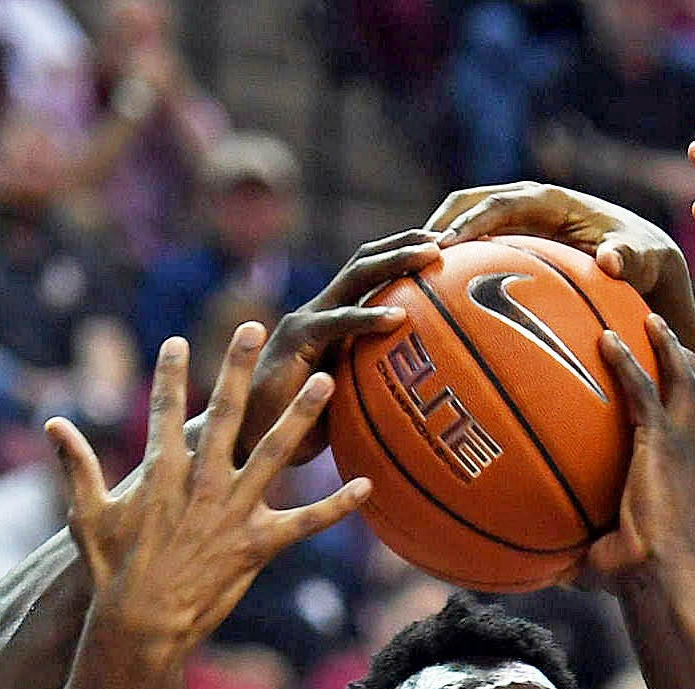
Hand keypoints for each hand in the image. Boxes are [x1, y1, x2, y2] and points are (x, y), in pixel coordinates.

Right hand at [55, 327, 369, 657]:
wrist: (141, 623)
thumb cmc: (112, 572)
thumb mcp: (88, 516)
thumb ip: (76, 466)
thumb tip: (52, 424)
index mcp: (161, 473)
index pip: (165, 413)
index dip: (171, 375)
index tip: (178, 341)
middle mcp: (202, 483)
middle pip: (226, 414)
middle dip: (238, 368)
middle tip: (254, 328)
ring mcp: (233, 512)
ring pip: (274, 454)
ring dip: (301, 416)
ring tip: (325, 381)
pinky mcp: (258, 545)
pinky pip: (306, 523)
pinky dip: (337, 506)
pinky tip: (366, 484)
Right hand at [240, 230, 442, 463]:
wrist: (247, 445)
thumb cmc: (300, 431)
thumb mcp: (348, 401)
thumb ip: (376, 383)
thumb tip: (429, 389)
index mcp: (331, 320)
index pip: (370, 274)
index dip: (403, 256)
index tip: (446, 249)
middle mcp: (319, 311)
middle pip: (365, 262)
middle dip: (405, 243)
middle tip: (448, 238)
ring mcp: (305, 321)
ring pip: (354, 277)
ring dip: (394, 262)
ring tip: (430, 256)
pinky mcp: (294, 341)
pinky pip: (337, 324)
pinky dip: (368, 318)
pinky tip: (399, 317)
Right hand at [427, 180, 694, 347]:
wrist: (646, 259)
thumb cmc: (645, 259)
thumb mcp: (644, 259)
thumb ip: (629, 256)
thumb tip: (610, 258)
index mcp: (552, 200)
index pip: (501, 203)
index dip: (471, 222)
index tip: (444, 247)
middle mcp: (529, 203)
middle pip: (470, 203)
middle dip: (438, 225)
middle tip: (409, 258)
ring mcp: (519, 221)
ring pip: (465, 221)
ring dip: (437, 242)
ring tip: (408, 276)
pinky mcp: (514, 240)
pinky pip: (475, 246)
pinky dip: (452, 264)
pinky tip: (432, 298)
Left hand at [584, 316, 694, 580]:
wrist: (659, 573)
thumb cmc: (636, 576)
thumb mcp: (607, 556)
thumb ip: (582, 553)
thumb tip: (548, 574)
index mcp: (684, 470)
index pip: (694, 421)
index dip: (689, 394)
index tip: (674, 372)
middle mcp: (689, 450)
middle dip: (684, 354)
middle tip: (662, 326)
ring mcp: (679, 443)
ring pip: (682, 378)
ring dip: (666, 345)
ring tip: (649, 318)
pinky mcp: (660, 442)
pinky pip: (641, 390)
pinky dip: (626, 361)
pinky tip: (606, 339)